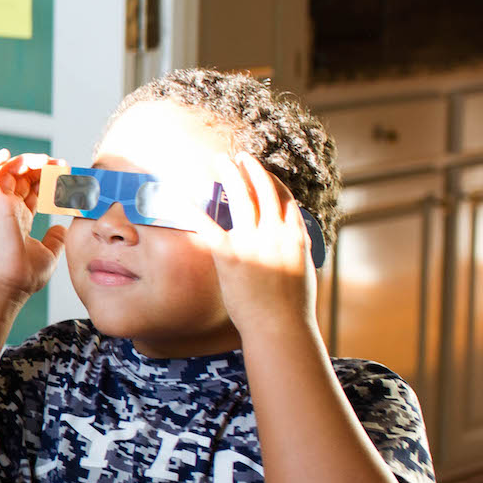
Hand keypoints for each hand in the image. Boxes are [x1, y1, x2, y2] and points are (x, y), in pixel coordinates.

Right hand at [0, 150, 68, 301]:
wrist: (11, 283)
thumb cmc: (26, 275)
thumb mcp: (49, 253)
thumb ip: (55, 239)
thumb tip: (60, 227)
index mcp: (21, 220)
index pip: (32, 191)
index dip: (48, 180)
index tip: (66, 174)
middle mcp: (9, 211)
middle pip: (22, 178)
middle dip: (41, 166)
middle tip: (60, 163)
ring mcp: (0, 206)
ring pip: (7, 172)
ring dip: (26, 161)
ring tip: (43, 159)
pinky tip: (4, 153)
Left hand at [197, 156, 319, 340]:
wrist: (281, 326)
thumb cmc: (292, 306)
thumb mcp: (302, 270)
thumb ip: (295, 249)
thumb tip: (293, 239)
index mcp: (296, 235)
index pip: (285, 197)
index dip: (272, 180)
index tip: (262, 170)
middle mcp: (277, 232)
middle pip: (264, 190)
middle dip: (251, 169)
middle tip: (239, 156)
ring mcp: (254, 242)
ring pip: (242, 197)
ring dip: (230, 175)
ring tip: (220, 160)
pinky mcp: (231, 256)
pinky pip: (208, 226)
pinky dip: (192, 210)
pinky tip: (179, 197)